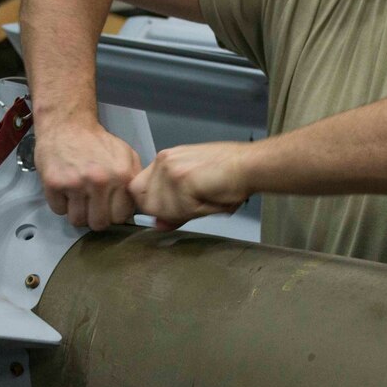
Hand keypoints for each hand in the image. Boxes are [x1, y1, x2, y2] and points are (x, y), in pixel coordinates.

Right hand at [35, 118, 143, 229]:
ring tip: (77, 196)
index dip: (113, 214)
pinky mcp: (54, 184)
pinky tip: (65, 189)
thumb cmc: (96, 142)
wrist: (67, 124)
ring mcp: (75, 183)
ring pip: (77, 221)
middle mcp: (99, 181)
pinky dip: (61, 203)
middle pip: (99, 224)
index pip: (120, 217)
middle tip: (91, 203)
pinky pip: (59, 210)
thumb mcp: (125, 155)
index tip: (108, 206)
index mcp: (121, 176)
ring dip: (77, 212)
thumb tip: (134, 209)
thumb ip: (133, 181)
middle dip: (95, 217)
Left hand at [127, 142, 251, 229]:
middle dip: (164, 212)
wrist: (249, 165)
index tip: (168, 211)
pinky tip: (207, 198)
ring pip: (158, 208)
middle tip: (192, 205)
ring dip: (180, 213)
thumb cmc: (229, 177)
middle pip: (142, 200)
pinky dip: (191, 211)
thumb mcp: (195, 194)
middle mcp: (162, 161)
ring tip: (203, 200)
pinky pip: (175, 209)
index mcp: (164, 160)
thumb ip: (172, 208)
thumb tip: (157, 226)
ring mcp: (169, 169)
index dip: (150, 205)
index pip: (137, 189)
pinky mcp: (180, 178)